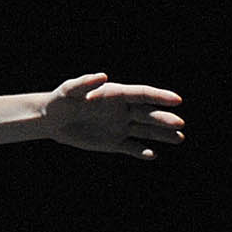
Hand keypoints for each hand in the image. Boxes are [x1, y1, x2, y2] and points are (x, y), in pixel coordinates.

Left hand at [42, 73, 185, 159]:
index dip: (160, 97)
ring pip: (146, 131)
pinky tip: (152, 155)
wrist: (52, 120)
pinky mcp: (114, 142)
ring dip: (162, 135)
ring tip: (179, 139)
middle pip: (148, 114)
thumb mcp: (69, 90)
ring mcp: (121, 127)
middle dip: (164, 119)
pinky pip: (132, 148)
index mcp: (117, 94)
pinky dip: (141, 151)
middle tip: (179, 124)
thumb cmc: (61, 100)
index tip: (176, 100)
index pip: (143, 94)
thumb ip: (85, 83)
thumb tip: (103, 76)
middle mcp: (124, 110)